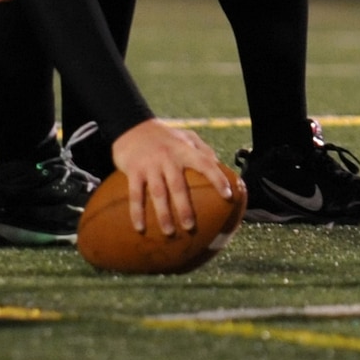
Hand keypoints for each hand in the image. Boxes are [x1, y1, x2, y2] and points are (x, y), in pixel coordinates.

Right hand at [110, 119, 233, 235]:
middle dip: (185, 208)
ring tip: (169, 233)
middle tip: (191, 227)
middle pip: (178, 186)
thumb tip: (220, 167)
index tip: (228, 196)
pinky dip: (137, 212)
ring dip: (163, 214)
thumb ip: (202, 150)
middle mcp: (168, 157)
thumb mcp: (185, 136)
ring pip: (158, 193)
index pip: (205, 164)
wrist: (132, 127)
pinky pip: (135, 195)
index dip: (218, 179)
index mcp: (184, 149)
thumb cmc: (164, 136)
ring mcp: (150, 164)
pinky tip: (140, 229)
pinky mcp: (134, 170)